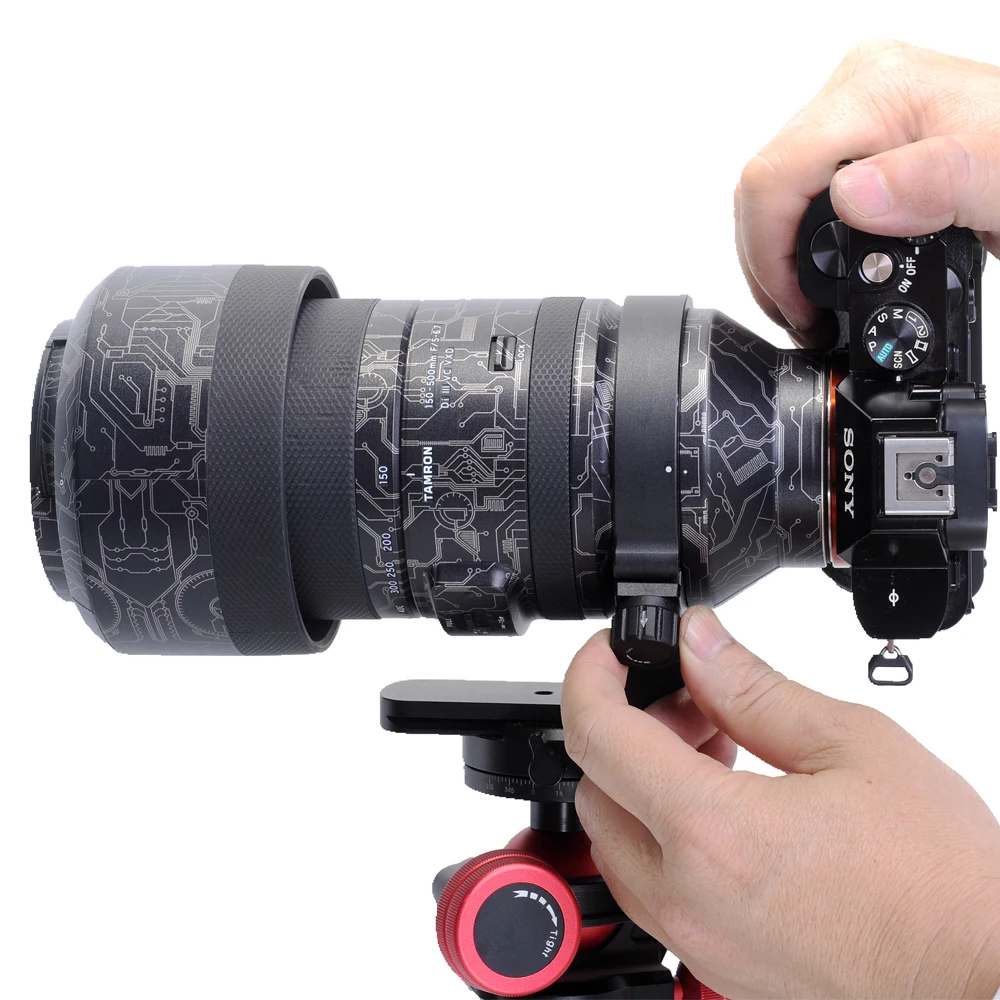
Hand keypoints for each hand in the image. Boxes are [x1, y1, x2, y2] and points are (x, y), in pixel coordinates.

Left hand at [562, 609, 999, 998]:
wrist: (987, 977)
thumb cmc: (943, 877)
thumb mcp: (850, 744)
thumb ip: (753, 687)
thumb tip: (697, 642)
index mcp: (711, 830)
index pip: (597, 734)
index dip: (589, 675)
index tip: (606, 653)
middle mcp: (687, 896)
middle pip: (595, 786)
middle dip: (627, 729)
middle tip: (691, 703)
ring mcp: (699, 940)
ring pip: (615, 842)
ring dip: (643, 785)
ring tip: (719, 753)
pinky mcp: (719, 967)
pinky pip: (651, 890)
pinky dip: (664, 838)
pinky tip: (729, 811)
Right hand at [735, 39, 999, 343]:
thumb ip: (936, 182)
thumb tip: (853, 196)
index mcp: (879, 92)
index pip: (773, 176)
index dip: (769, 253)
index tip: (800, 307)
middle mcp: (854, 96)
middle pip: (761, 188)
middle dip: (768, 264)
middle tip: (803, 320)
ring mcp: (848, 119)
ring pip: (768, 195)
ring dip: (774, 259)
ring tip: (808, 309)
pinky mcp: (852, 144)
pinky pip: (793, 195)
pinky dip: (793, 244)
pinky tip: (816, 276)